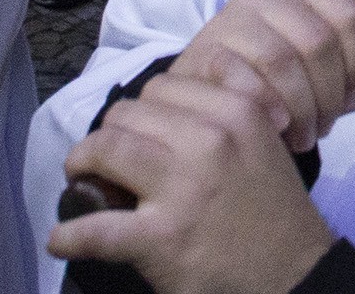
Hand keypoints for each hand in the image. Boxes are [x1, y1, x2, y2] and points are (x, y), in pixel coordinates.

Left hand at [51, 70, 337, 293]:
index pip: (164, 85)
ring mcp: (182, 188)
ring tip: (80, 180)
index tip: (140, 130)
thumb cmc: (276, 212)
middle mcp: (209, 140)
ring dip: (82, 164)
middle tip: (108, 158)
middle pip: (129, 112)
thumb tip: (181, 81)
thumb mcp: (267, 137)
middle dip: (111, 133)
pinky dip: (69, 235)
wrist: (294, 277)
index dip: (144, 108)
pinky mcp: (161, 237)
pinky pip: (95, 229)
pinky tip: (61, 239)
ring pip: (106, 148)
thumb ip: (233, 97)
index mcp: (236, 111)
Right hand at [173, 0, 354, 151]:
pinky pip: (244, 77)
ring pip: (283, 60)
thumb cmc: (271, 86)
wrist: (204, 98)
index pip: (352, 18)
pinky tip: (275, 127)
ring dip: (299, 108)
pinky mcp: (204, 49)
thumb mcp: (322, 82)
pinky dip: (266, 107)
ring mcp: (232, 17)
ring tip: (302, 135)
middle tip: (322, 128)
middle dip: (329, 97)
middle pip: (320, 42)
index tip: (349, 100)